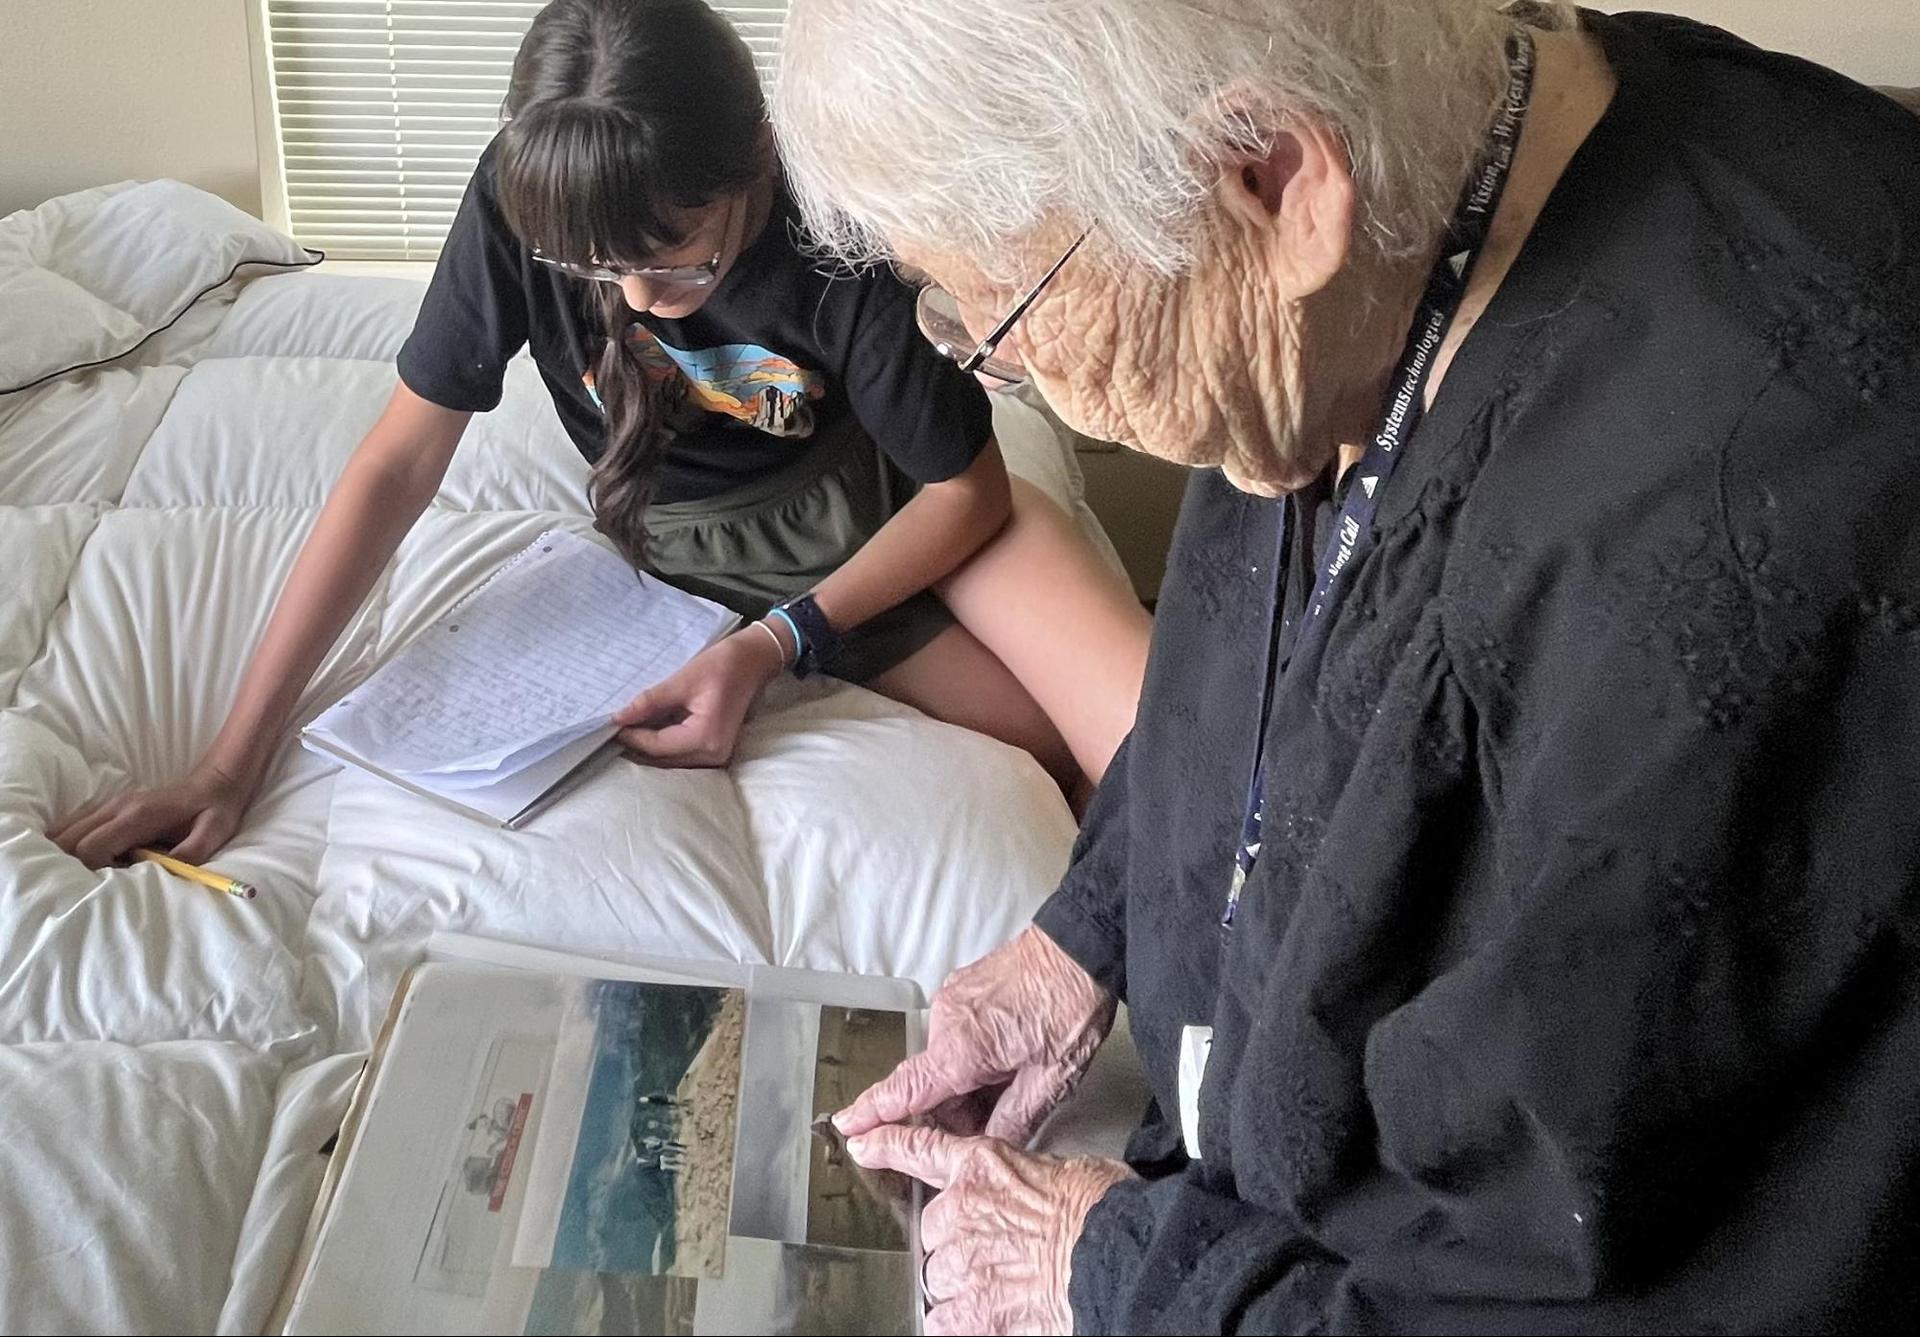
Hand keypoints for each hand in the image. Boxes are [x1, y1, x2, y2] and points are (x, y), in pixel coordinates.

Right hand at [51, 762, 251, 868]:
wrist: (214, 784)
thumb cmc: (215, 811)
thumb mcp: (214, 833)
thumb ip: (190, 853)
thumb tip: (164, 874)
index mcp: (139, 815)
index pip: (92, 847)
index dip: (92, 872)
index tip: (111, 885)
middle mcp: (116, 807)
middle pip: (69, 839)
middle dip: (71, 867)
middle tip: (92, 885)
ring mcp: (109, 805)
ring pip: (65, 830)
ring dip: (67, 855)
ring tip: (88, 874)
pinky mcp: (108, 808)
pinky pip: (74, 826)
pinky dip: (72, 845)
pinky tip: (89, 861)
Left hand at [613, 627, 783, 767]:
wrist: (754, 661)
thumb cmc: (723, 665)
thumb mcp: (683, 680)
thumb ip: (650, 702)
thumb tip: (618, 718)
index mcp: (706, 738)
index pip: (657, 747)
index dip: (631, 736)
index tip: (609, 724)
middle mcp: (713, 756)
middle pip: (662, 760)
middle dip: (637, 746)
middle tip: (613, 728)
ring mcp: (717, 756)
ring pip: (670, 761)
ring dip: (649, 748)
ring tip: (628, 729)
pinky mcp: (715, 751)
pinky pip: (681, 754)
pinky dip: (663, 745)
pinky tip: (648, 730)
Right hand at [836, 926, 1115, 1145]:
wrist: (1082, 948)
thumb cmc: (1071, 1007)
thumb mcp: (1052, 1079)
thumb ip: (1012, 1121)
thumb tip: (985, 1148)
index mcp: (961, 1049)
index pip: (905, 1091)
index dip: (873, 1113)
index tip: (845, 1126)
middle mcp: (946, 1022)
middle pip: (933, 1085)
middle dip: (959, 1110)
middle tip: (1007, 1113)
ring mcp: (952, 1000)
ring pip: (946, 1062)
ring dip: (970, 1082)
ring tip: (1018, 1076)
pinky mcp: (962, 988)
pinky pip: (955, 1035)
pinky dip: (974, 1055)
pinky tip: (1010, 1054)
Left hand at [849, 1124, 1132, 1335]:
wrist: (1114, 1253)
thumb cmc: (1100, 1211)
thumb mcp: (1059, 1171)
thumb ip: (1020, 1183)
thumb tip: (1024, 1203)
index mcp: (985, 1166)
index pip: (922, 1149)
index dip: (888, 1146)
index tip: (863, 1144)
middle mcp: (961, 1208)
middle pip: (932, 1232)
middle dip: (957, 1246)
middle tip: (1001, 1255)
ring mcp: (962, 1260)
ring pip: (937, 1279)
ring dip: (962, 1287)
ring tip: (1006, 1287)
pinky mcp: (971, 1310)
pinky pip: (942, 1323)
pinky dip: (961, 1326)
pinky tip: (992, 1319)